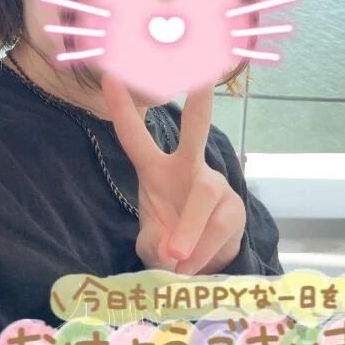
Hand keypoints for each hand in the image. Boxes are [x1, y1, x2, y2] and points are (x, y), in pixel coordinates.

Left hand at [100, 74, 246, 275]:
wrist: (205, 263)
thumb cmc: (169, 241)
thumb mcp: (150, 244)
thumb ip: (155, 244)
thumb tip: (173, 251)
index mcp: (155, 170)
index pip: (135, 137)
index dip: (123, 109)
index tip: (110, 76)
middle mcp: (187, 168)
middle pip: (196, 131)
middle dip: (199, 103)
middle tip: (203, 77)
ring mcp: (214, 185)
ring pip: (205, 196)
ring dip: (188, 231)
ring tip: (175, 260)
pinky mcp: (234, 208)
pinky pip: (218, 228)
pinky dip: (200, 251)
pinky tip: (189, 268)